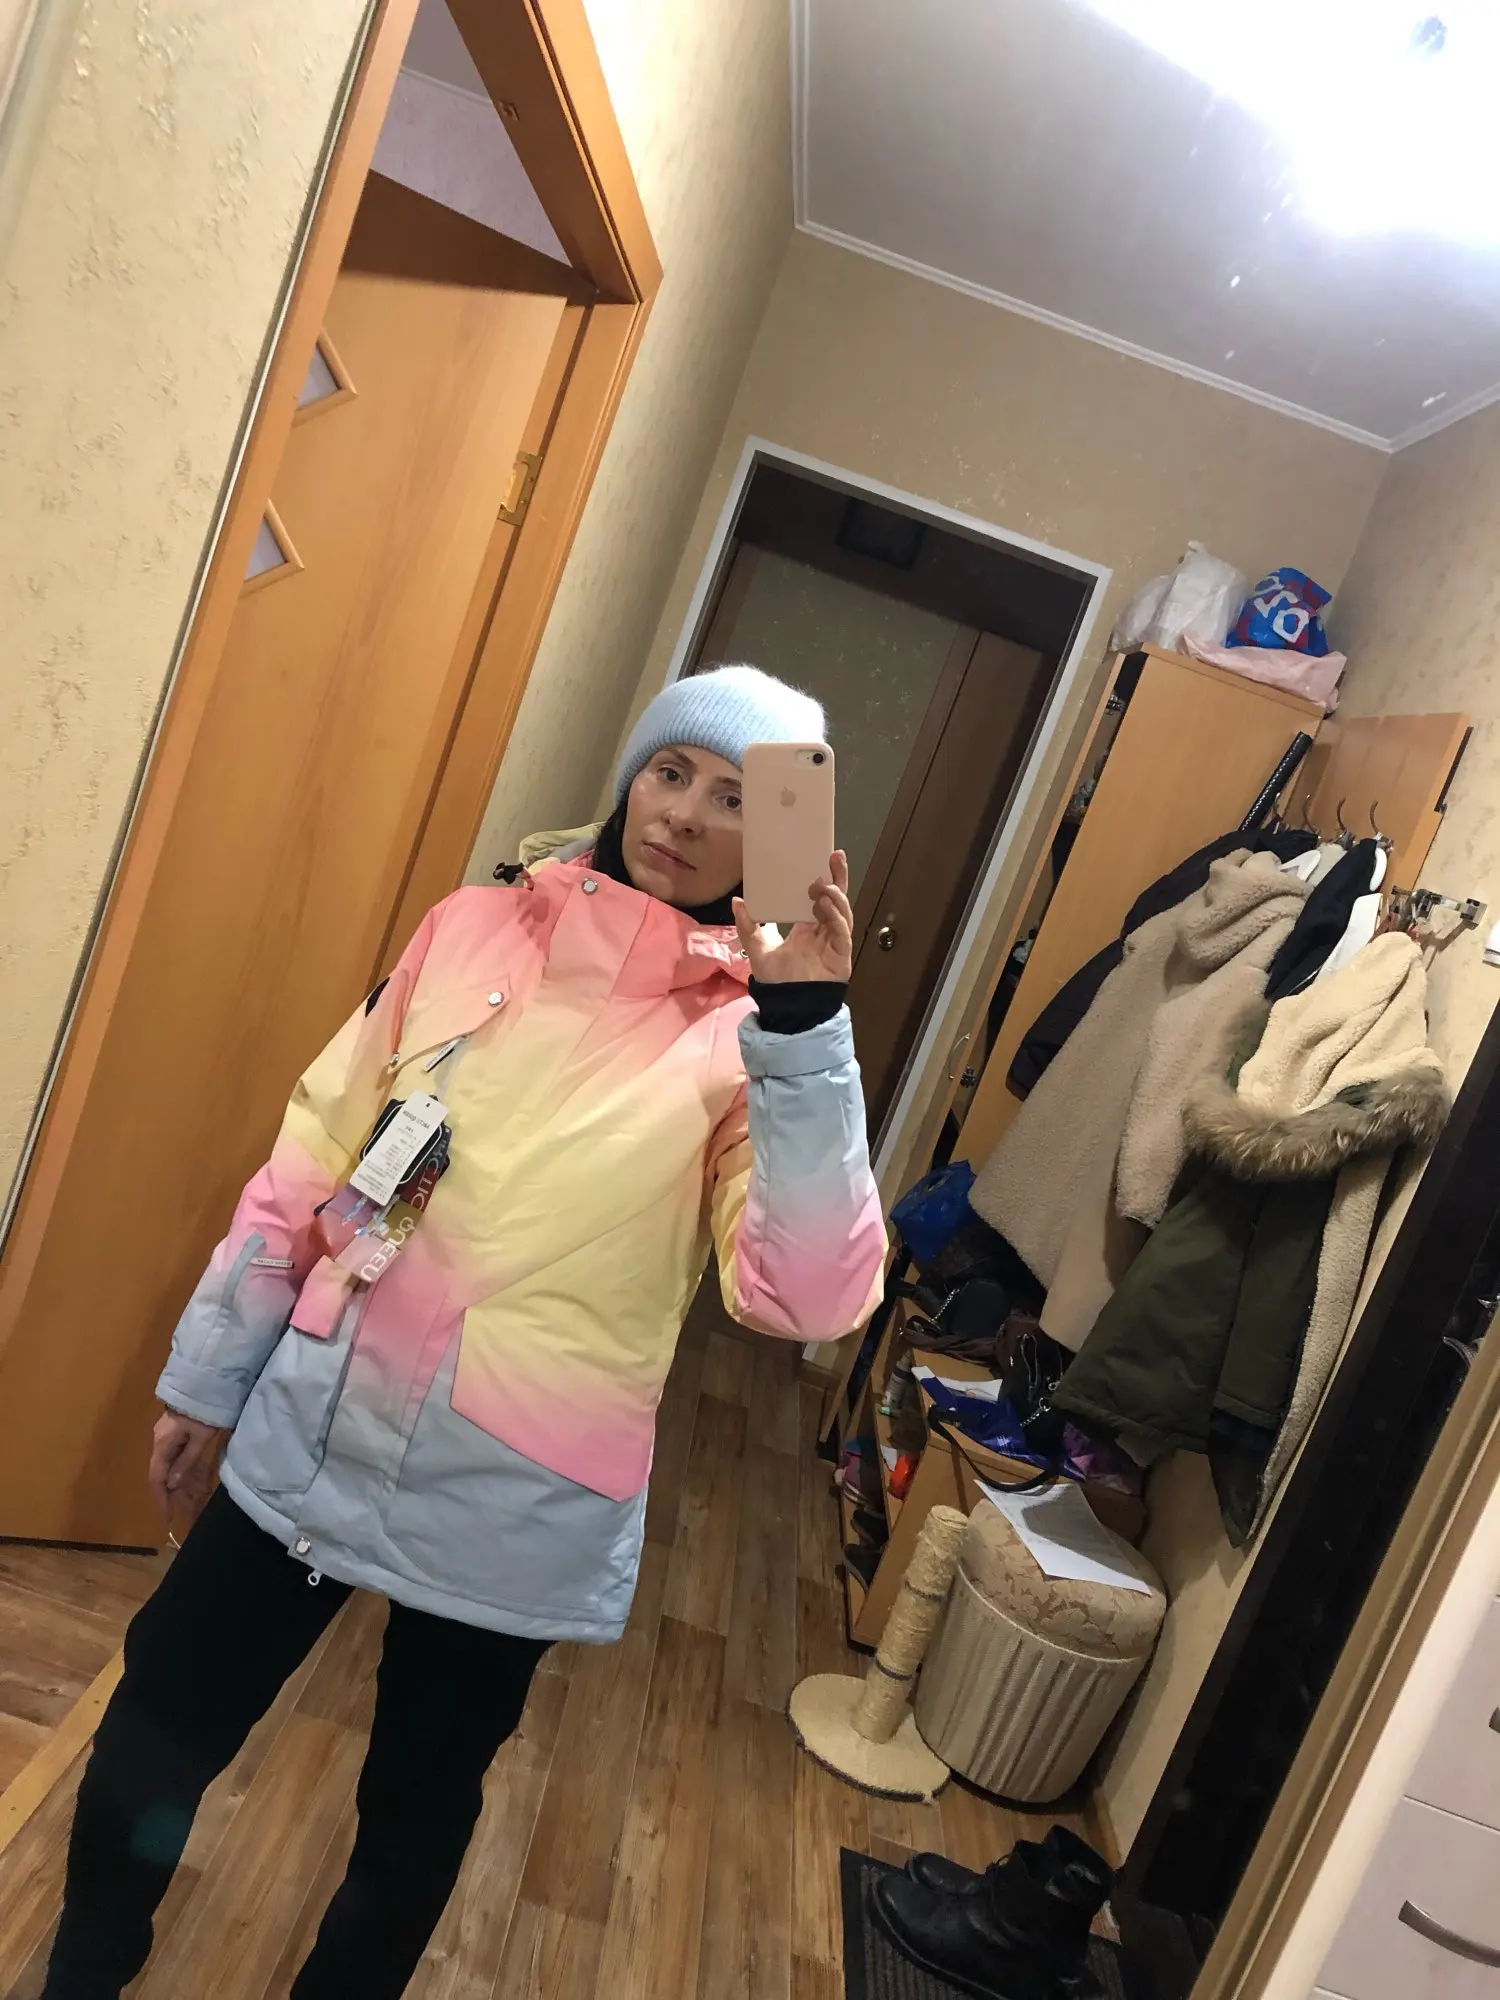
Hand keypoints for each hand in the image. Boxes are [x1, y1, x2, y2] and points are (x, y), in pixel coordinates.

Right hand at [149, 1410, 225, 1533]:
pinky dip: (187, 1469)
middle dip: (176, 1494)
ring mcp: (168, 1436)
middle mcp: (160, 1442)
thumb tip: (172, 1484)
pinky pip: (179, 1456)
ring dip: (184, 1483)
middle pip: (164, 1474)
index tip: (167, 1518)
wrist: (206, 1382)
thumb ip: (186, 1462)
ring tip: (198, 1499)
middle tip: (191, 1510)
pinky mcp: (177, 1432)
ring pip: (173, 1466)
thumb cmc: (204, 1411)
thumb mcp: (200, 1439)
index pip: (157, 1478)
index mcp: (163, 1444)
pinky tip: (199, 1480)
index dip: (161, 1499)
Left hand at [734, 852, 853, 982]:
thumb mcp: (756, 948)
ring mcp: (835, 942)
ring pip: (842, 912)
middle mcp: (823, 931)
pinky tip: (826, 905)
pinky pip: (842, 932)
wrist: (787, 1007)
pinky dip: (836, 917)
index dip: (823, 879)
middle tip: (835, 856)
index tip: (820, 858)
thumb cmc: (776, 980)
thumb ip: (747, 926)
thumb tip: (737, 901)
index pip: (819, 897)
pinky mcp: (841, 954)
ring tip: (823, 883)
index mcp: (807, 927)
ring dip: (835, 895)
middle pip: (836, 899)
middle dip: (838, 877)